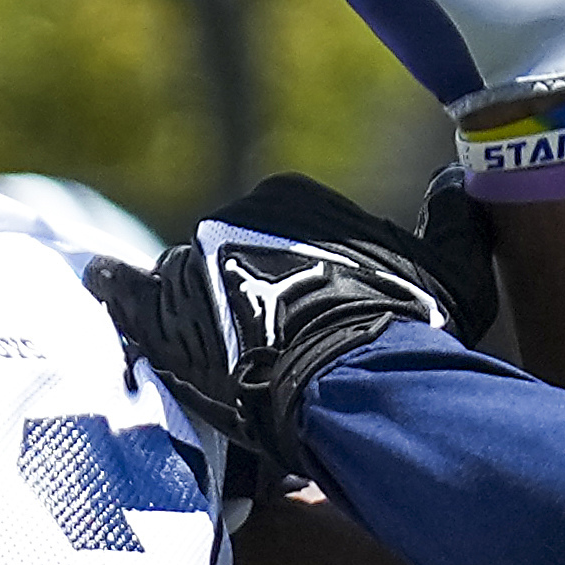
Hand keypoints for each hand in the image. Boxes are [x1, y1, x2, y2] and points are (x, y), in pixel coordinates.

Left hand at [87, 174, 487, 476]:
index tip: (319, 316)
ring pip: (190, 285)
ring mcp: (188, 264)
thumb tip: (456, 185)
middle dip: (248, 294)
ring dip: (202, 313)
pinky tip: (108, 293)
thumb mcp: (451, 269)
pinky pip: (126, 294)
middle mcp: (229, 217)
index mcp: (290, 197)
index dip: (300, 278)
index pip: (284, 231)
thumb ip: (454, 221)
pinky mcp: (158, 312)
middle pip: (232, 256)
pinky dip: (119, 293)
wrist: (349, 379)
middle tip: (277, 348)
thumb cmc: (404, 324)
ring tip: (228, 363)